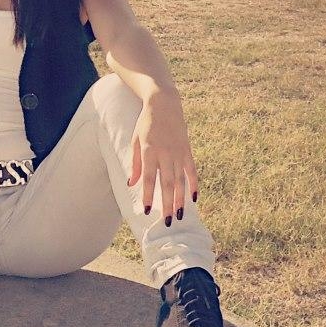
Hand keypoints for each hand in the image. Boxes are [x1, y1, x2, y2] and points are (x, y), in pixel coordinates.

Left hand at [127, 89, 198, 224]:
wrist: (164, 104)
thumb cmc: (145, 123)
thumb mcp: (135, 141)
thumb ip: (134, 164)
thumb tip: (131, 184)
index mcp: (149, 151)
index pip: (148, 178)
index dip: (147, 195)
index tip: (147, 211)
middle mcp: (165, 153)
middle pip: (167, 184)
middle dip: (167, 204)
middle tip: (166, 222)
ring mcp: (179, 152)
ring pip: (180, 180)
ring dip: (180, 200)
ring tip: (179, 216)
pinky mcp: (187, 150)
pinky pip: (192, 170)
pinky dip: (194, 184)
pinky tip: (194, 199)